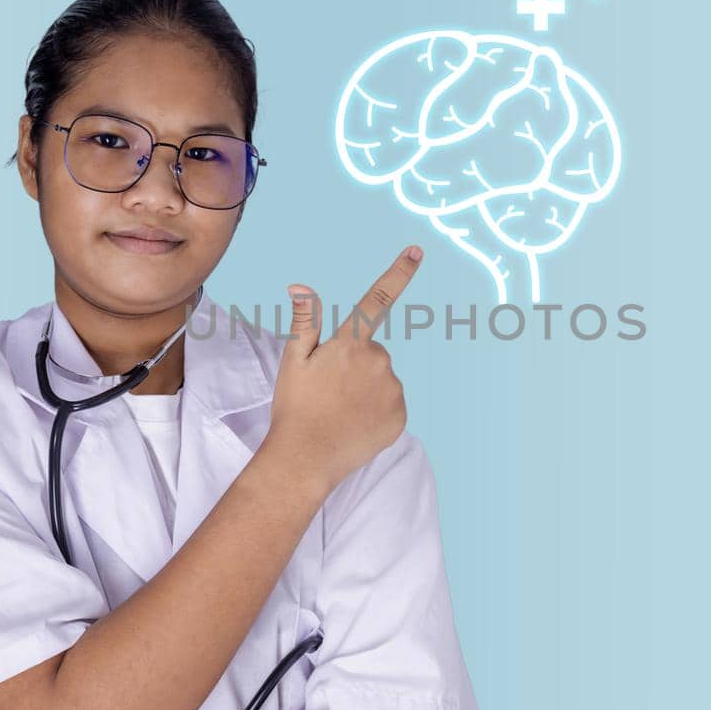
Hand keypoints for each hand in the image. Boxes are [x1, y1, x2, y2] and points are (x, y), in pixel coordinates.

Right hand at [264, 245, 423, 490]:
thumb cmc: (295, 407)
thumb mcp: (294, 361)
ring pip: (383, 380)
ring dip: (366, 389)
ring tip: (340, 410)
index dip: (399, 273)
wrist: (306, 459)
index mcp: (351, 344)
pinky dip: (376, 411)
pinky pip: (391, 404)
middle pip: (373, 353)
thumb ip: (305, 321)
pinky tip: (354, 424)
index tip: (416, 250)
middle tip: (330, 389)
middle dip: (356, 364)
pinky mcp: (400, 416)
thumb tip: (301, 286)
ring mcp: (392, 390)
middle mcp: (379, 362)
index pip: (377, 299)